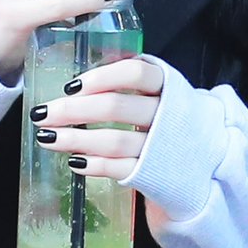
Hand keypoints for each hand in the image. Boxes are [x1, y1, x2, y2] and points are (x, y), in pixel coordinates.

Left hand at [30, 57, 163, 179]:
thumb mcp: (159, 90)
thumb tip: (76, 79)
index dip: (102, 77)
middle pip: (116, 107)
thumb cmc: (168, 116)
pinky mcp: (154, 174)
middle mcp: (165, 113)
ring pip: (114, 140)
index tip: (71, 85)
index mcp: (166, 84)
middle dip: (73, 110)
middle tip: (42, 113)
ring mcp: (160, 146)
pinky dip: (94, 165)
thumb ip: (127, 80)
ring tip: (47, 138)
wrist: (205, 156)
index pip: (135, 72)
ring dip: (76, 140)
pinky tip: (74, 161)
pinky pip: (120, 169)